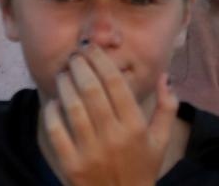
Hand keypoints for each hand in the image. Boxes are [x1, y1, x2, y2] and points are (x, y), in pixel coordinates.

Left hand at [41, 47, 178, 185]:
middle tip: (74, 56)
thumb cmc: (141, 169)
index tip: (91, 49)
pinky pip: (55, 130)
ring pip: (72, 106)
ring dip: (65, 84)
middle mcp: (113, 137)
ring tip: (63, 74)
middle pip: (91, 89)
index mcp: (135, 127)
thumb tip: (165, 76)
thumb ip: (166, 107)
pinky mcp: (71, 165)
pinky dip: (52, 111)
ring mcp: (90, 151)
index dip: (101, 61)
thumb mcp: (160, 141)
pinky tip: (54, 102)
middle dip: (79, 65)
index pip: (115, 83)